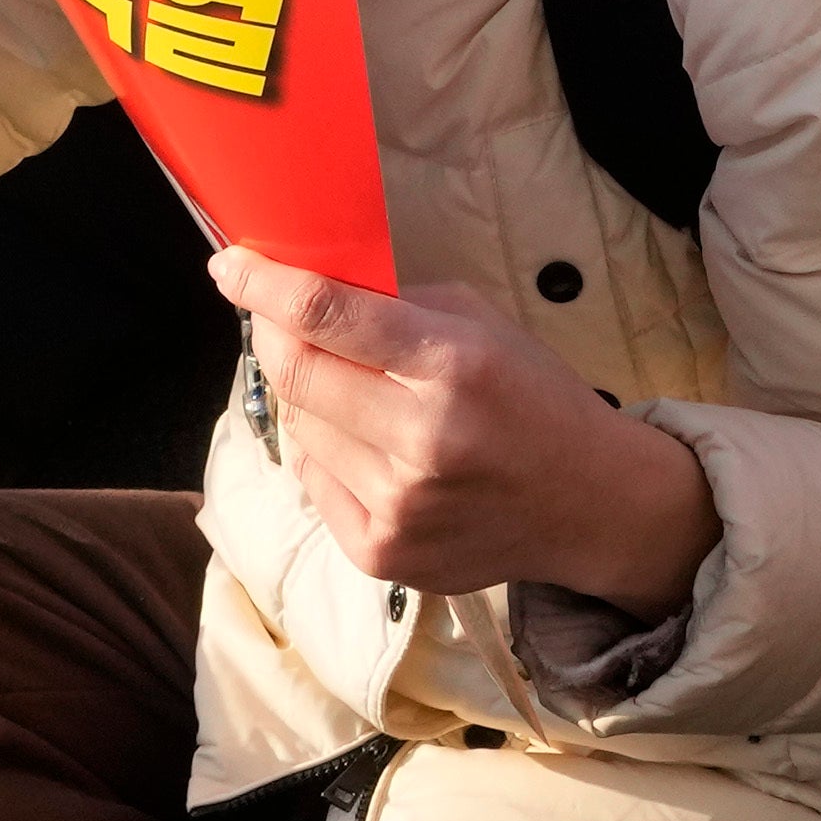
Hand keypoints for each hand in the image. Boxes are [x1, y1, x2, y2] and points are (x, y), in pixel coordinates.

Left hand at [214, 244, 717, 608]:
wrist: (590, 504)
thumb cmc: (534, 399)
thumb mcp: (482, 325)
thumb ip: (396, 304)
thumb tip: (302, 289)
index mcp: (455, 366)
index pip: (329, 316)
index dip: (265, 286)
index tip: (230, 266)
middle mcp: (423, 441)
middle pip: (297, 375)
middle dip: (272, 335)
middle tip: (274, 317)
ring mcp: (399, 507)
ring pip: (300, 429)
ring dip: (309, 398)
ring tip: (357, 391)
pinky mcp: (382, 554)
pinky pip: (314, 482)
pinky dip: (326, 452)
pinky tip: (370, 445)